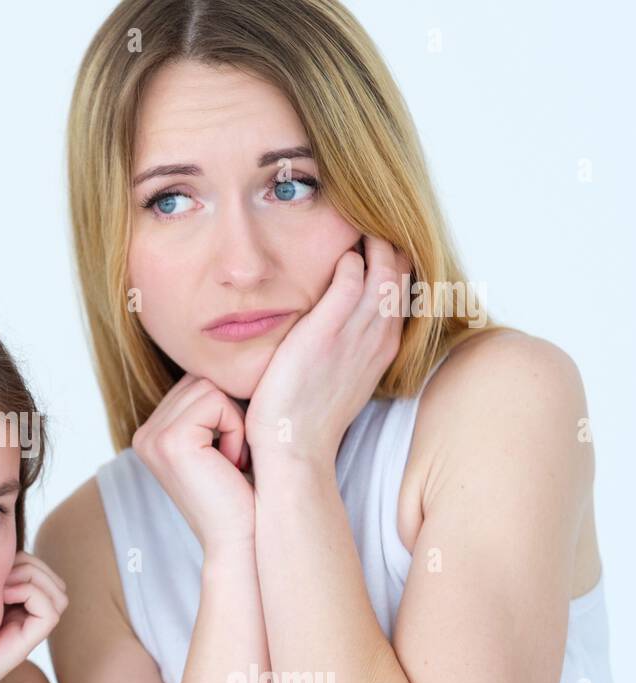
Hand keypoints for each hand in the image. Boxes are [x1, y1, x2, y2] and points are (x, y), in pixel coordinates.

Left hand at [0, 552, 67, 682]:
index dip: (23, 557)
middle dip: (30, 564)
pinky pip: (50, 611)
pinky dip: (31, 593)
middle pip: (52, 579)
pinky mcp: (24, 646)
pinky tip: (2, 595)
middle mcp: (23, 619)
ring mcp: (26, 632)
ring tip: (1, 584)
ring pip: (58, 592)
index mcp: (11, 608)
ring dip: (32, 576)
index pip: (40, 571)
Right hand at [131, 373, 254, 553]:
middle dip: (229, 414)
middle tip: (231, 461)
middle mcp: (144, 434)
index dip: (225, 410)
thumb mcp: (218, 443)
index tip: (228, 456)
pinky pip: (217, 402)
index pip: (195, 383)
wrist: (242, 540)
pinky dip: (235, 430)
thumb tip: (231, 360)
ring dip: (235, 422)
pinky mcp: (171, 440)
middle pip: (201, 379)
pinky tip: (230, 464)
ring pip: (210, 387)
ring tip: (230, 463)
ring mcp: (152, 437)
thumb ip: (209, 406)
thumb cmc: (242, 495)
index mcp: (151, 433)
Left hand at [245, 234, 407, 473]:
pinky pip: (351, 279)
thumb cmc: (306, 414)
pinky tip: (340, 254)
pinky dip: (351, 260)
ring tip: (359, 225)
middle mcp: (377, 337)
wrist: (293, 447)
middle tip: (369, 221)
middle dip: (389, 243)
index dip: (392, 260)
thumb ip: (345, 344)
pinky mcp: (325, 332)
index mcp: (382, 346)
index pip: (401, 288)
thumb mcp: (340, 375)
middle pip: (400, 273)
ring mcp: (355, 334)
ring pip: (384, 271)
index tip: (374, 239)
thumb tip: (338, 327)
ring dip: (375, 243)